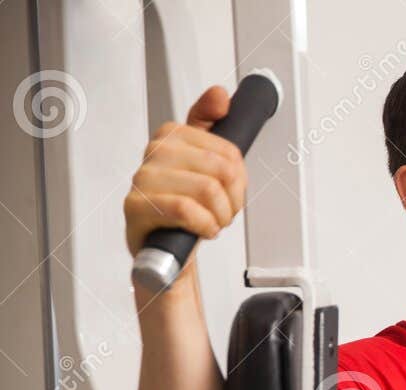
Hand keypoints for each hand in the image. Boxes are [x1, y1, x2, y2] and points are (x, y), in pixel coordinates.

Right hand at [123, 85, 247, 279]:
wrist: (166, 249)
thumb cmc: (187, 208)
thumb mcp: (207, 165)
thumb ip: (213, 126)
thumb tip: (219, 95)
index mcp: (172, 136)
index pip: (229, 151)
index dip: (239, 179)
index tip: (230, 190)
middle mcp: (154, 153)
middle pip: (222, 169)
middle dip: (233, 200)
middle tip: (222, 211)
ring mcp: (142, 179)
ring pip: (207, 190)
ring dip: (220, 217)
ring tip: (210, 222)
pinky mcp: (136, 207)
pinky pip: (185, 209)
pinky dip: (205, 225)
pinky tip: (201, 230)